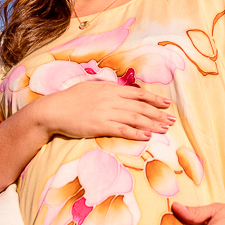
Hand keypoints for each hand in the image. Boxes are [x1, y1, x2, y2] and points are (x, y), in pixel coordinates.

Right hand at [31, 81, 174, 140]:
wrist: (53, 110)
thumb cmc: (69, 100)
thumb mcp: (90, 87)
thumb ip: (106, 88)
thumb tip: (118, 88)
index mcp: (109, 89)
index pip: (137, 93)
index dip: (154, 98)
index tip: (166, 104)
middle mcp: (111, 99)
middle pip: (140, 106)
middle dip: (158, 114)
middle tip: (172, 121)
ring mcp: (106, 112)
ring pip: (135, 118)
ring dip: (152, 124)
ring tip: (164, 130)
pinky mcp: (100, 125)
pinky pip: (123, 129)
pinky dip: (137, 133)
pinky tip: (147, 137)